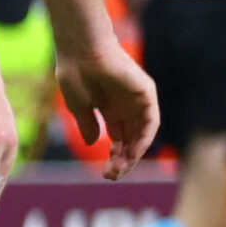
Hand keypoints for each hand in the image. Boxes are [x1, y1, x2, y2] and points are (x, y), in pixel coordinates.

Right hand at [55, 38, 157, 179]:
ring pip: (141, 133)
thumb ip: (88, 125)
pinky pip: (150, 121)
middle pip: (130, 139)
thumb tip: (94, 143)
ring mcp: (137, 99)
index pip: (117, 139)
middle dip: (123, 159)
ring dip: (134, 153)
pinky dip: (144, 138)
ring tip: (121, 168)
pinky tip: (134, 152)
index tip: (105, 174)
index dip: (112, 157)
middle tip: (113, 176)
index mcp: (109, 108)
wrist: (81, 50)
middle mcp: (125, 106)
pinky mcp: (145, 92)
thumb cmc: (75, 73)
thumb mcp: (79, 106)